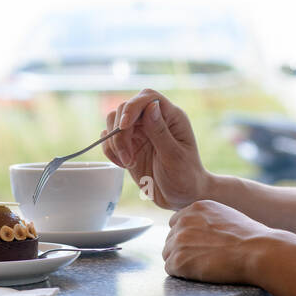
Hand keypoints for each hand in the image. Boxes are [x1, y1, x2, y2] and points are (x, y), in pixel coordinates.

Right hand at [100, 88, 210, 210]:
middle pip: (125, 109)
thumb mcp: (175, 157)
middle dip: (120, 133)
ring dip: (114, 143)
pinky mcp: (129, 145)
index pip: (147, 97)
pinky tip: (122, 164)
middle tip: (128, 159)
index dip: (132, 107)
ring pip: (114, 122)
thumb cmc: (186, 178)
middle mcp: (154, 120)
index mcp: (171, 117)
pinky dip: (110, 150)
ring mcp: (140, 132)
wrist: (182, 197)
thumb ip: (161, 132)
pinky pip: (109, 138)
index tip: (124, 126)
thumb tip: (150, 106)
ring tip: (128, 163)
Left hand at [162, 199, 281, 285]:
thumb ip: (208, 220)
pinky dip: (182, 274)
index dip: (187, 237)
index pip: (177, 222)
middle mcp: (184, 220)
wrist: (257, 251)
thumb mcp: (226, 217)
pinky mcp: (179, 260)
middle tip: (202, 260)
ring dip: (181, 262)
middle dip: (182, 250)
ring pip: (168, 254)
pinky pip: (171, 269)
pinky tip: (199, 273)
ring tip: (203, 266)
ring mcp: (179, 240)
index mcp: (196, 208)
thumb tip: (201, 233)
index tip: (199, 246)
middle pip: (170, 238)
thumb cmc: (250, 238)